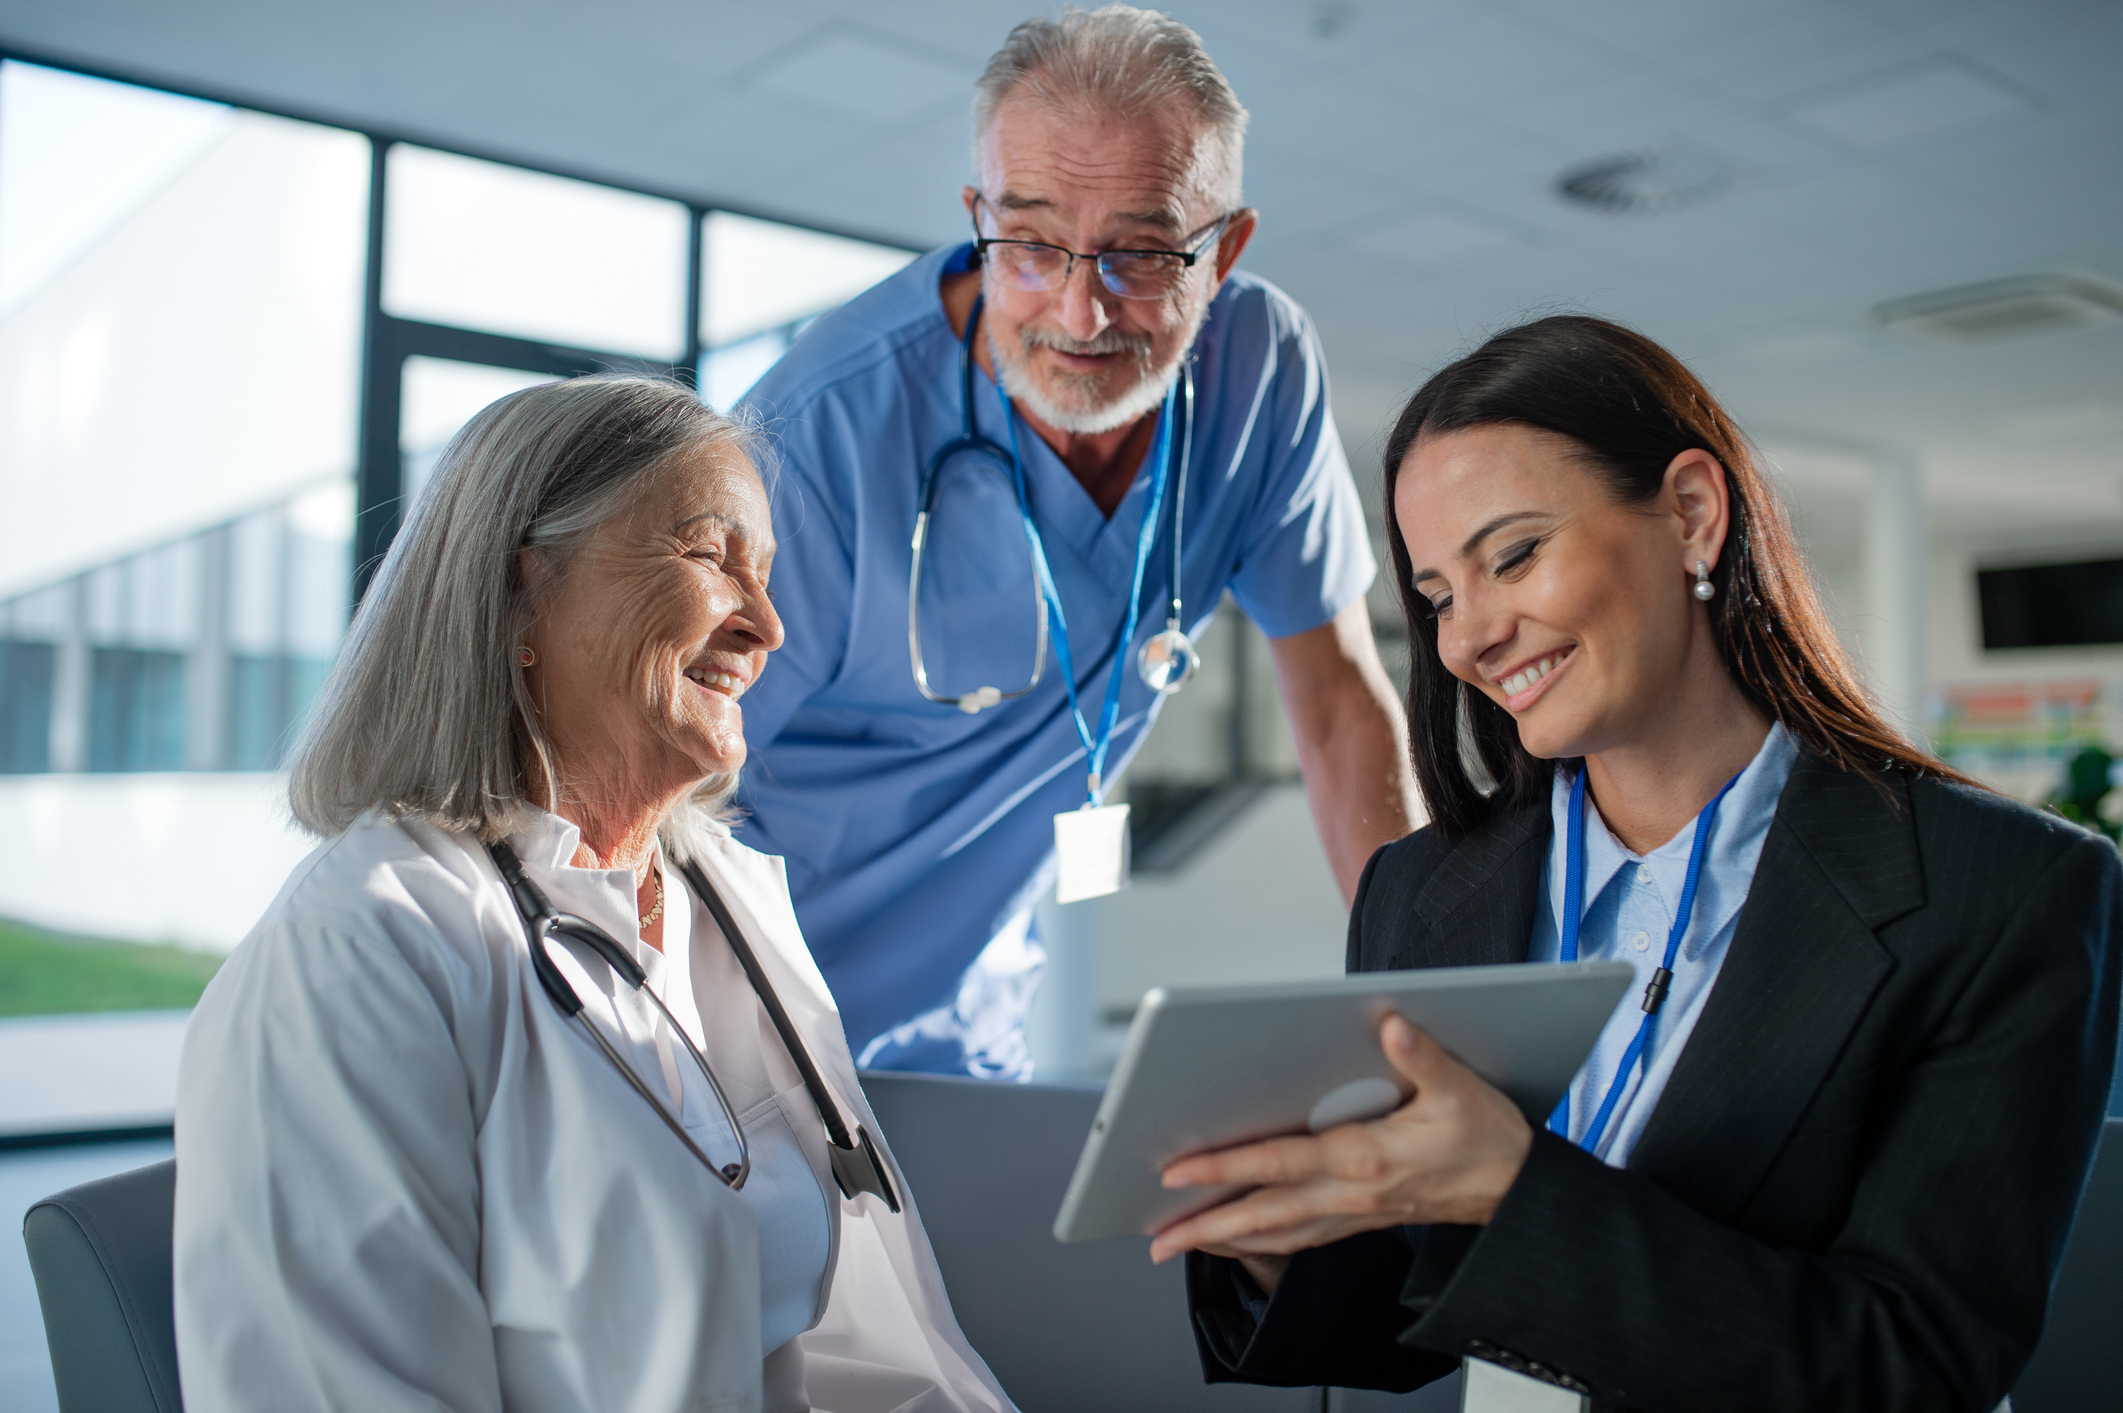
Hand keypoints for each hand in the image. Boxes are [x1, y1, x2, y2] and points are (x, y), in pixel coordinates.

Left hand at [1147, 1014, 1532, 1273]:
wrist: (1519, 1193)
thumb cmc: (1489, 1140)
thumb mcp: (1462, 1089)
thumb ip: (1423, 1055)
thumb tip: (1389, 1024)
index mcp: (1366, 1156)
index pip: (1279, 1163)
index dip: (1225, 1167)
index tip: (1178, 1172)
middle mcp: (1352, 1192)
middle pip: (1264, 1213)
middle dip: (1206, 1226)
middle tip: (1157, 1237)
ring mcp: (1354, 1212)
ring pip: (1277, 1235)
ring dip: (1226, 1241)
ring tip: (1179, 1244)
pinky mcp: (1361, 1220)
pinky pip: (1299, 1240)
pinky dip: (1260, 1244)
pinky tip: (1238, 1241)